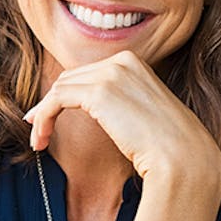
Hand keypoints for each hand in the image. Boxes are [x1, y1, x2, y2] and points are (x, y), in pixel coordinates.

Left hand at [22, 51, 220, 182]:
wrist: (182, 158)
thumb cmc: (167, 146)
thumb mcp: (142, 113)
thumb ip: (120, 103)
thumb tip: (95, 109)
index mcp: (134, 62)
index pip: (87, 74)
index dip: (64, 95)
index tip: (48, 117)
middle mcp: (121, 61)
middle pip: (70, 79)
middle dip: (49, 104)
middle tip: (38, 129)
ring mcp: (111, 74)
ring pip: (59, 89)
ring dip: (43, 115)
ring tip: (38, 141)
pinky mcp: (98, 92)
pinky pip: (56, 101)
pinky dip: (43, 118)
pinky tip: (40, 138)